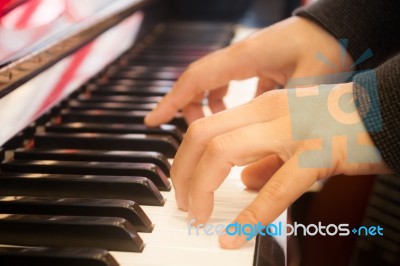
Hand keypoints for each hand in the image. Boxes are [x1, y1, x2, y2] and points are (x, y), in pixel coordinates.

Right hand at [144, 16, 353, 126]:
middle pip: (198, 85)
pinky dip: (225, 104)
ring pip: (211, 86)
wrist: (340, 27)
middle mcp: (239, 58)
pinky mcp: (256, 68)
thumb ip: (287, 114)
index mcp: (245, 58)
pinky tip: (238, 119)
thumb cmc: (326, 46)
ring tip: (215, 134)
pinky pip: (228, 85)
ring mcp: (246, 62)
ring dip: (207, 110)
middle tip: (192, 142)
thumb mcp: (309, 82)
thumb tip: (272, 149)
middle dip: (189, 112)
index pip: (196, 79)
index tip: (152, 121)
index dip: (172, 101)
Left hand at [171, 83, 390, 248]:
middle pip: (202, 136)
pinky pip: (275, 189)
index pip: (204, 128)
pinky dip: (248, 217)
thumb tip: (244, 182)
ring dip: (201, 188)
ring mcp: (292, 131)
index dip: (183, 159)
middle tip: (183, 203)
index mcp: (262, 107)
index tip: (181, 185)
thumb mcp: (293, 132)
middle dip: (182, 173)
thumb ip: (266, 156)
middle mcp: (269, 112)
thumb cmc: (341, 122)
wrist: (387, 110)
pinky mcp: (317, 154)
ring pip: (223, 152)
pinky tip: (233, 236)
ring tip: (199, 215)